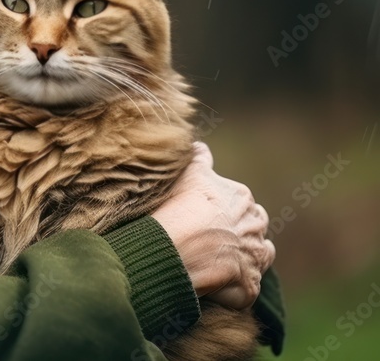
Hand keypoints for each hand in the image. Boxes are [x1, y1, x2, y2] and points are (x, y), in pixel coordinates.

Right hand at [151, 142, 274, 308]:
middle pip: (252, 226)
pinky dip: (234, 289)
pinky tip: (216, 287)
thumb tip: (200, 146)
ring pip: (258, 256)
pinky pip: (246, 289)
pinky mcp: (250, 284)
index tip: (201, 213)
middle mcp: (255, 225)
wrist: (180, 246)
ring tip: (218, 263)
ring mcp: (255, 256)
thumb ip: (198, 158)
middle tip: (207, 238)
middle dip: (237, 232)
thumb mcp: (188, 172)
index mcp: (242, 197)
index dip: (219, 207)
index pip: (239, 200)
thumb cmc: (181, 206)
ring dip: (244, 259)